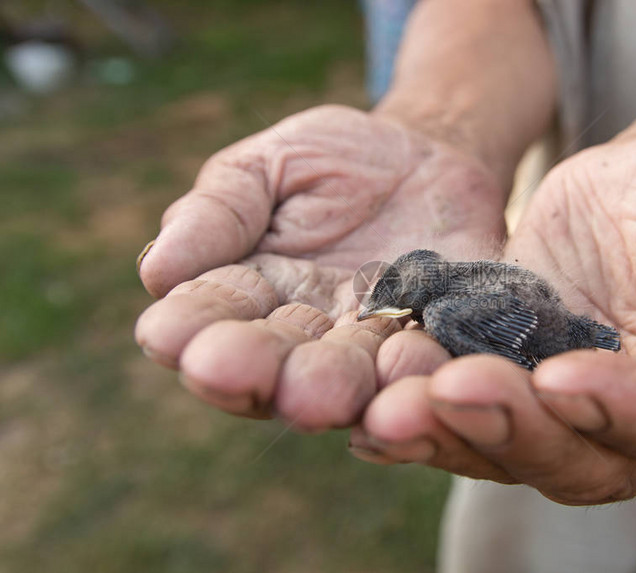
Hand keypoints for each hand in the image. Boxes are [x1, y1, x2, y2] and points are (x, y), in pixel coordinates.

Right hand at [135, 105, 505, 427]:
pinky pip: (434, 360)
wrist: (427, 159)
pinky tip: (413, 364)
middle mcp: (308, 337)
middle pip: (277, 366)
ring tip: (320, 393)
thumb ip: (220, 212)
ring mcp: (377, 343)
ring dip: (334, 387)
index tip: (165, 335)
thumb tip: (157, 268)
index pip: (210, 318)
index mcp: (251, 295)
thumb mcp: (268, 166)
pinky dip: (423, 370)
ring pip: (353, 377)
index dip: (187, 329)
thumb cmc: (333, 163)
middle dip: (258, 370)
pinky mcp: (441, 337)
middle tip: (236, 373)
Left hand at [350, 130, 635, 503]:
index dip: (620, 412)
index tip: (568, 378)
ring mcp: (556, 398)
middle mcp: (626, 425)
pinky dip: (411, 398)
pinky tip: (366, 398)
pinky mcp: (503, 362)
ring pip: (497, 435)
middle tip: (446, 389)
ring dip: (439, 426)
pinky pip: (454, 391)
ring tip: (384, 402)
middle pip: (566, 452)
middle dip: (506, 425)